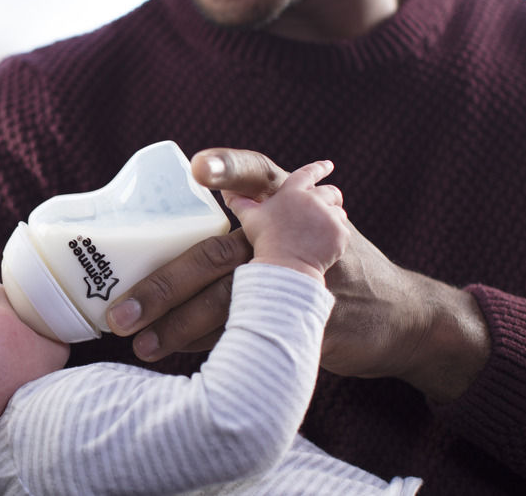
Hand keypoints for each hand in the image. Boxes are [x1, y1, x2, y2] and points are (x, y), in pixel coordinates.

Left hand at [105, 148, 490, 401]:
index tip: (196, 168)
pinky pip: (254, 336)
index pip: (255, 171)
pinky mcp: (318, 325)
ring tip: (140, 344)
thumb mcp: (298, 229)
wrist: (406, 315)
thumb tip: (162, 237)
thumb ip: (247, 224)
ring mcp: (311, 279)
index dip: (227, 166)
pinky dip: (214, 349)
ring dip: (180, 327)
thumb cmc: (329, 265)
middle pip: (219, 252)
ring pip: (231, 302)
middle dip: (164, 285)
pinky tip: (180, 358)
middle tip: (119, 313)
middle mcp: (298, 231)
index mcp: (290, 199)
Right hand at [226, 160, 348, 280]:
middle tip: (326, 207)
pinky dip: (335, 238)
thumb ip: (240, 202)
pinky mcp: (339, 234)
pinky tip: (323, 247)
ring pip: (339, 212)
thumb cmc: (265, 241)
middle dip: (330, 197)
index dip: (319, 168)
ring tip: (320, 231)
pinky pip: (342, 232)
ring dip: (332, 218)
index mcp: (293, 192)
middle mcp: (313, 200)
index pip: (308, 173)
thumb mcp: (250, 218)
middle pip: (331, 192)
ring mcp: (328, 217)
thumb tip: (227, 192)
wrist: (285, 267)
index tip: (328, 165)